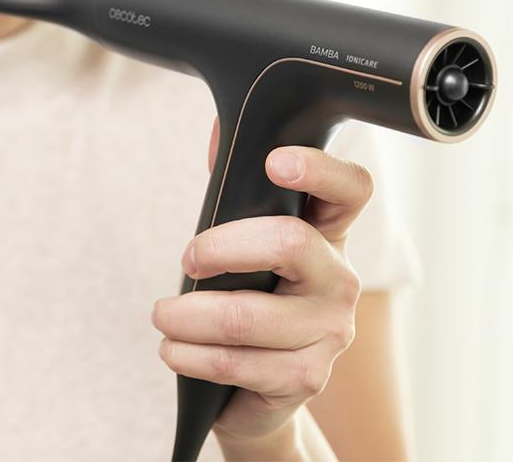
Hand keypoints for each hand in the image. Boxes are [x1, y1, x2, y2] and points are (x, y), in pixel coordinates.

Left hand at [150, 116, 373, 447]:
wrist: (261, 387)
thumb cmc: (251, 292)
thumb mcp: (244, 237)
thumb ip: (234, 183)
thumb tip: (218, 125)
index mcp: (328, 231)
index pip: (350, 188)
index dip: (319, 169)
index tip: (274, 162)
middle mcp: (340, 278)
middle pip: (290, 242)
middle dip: (221, 246)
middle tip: (186, 258)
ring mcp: (330, 331)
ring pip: (247, 316)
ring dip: (187, 316)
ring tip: (161, 314)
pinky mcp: (306, 378)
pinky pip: (237, 363)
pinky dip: (190, 354)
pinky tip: (172, 349)